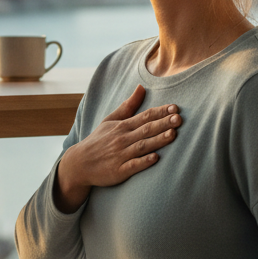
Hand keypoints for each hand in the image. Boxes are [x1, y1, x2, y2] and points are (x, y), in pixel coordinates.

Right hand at [53, 85, 180, 211]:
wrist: (79, 164)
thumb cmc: (98, 141)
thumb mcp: (110, 120)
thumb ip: (128, 106)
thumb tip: (141, 87)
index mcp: (122, 126)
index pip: (144, 116)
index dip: (160, 112)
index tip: (175, 108)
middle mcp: (122, 139)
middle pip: (146, 130)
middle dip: (163, 123)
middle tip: (178, 118)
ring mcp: (121, 155)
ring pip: (142, 146)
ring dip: (157, 140)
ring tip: (172, 134)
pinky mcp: (119, 171)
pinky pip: (133, 165)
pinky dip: (143, 161)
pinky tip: (155, 158)